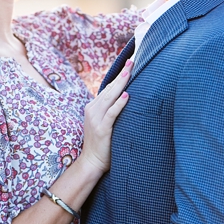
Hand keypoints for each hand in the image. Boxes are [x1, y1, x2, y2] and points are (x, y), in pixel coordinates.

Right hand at [79, 59, 130, 174]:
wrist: (91, 163)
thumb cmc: (103, 144)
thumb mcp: (105, 123)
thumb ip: (111, 111)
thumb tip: (126, 99)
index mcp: (93, 107)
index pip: (108, 88)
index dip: (118, 76)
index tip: (128, 63)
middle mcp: (93, 110)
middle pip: (109, 88)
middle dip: (121, 74)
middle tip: (132, 60)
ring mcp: (96, 119)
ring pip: (110, 97)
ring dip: (121, 83)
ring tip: (130, 71)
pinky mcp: (102, 128)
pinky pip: (112, 113)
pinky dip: (119, 103)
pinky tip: (127, 95)